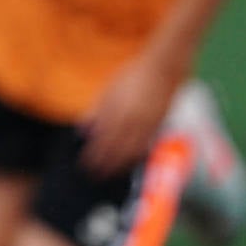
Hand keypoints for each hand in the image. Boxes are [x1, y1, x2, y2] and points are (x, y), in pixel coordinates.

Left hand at [81, 57, 180, 176]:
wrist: (162, 70)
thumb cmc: (132, 76)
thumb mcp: (109, 90)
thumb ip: (96, 111)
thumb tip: (83, 129)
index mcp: (116, 110)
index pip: (102, 138)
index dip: (93, 153)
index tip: (85, 163)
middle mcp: (131, 120)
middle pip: (115, 148)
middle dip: (104, 163)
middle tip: (94, 174)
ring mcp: (146, 125)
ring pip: (130, 151)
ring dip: (119, 165)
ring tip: (109, 173)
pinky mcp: (158, 127)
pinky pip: (144, 147)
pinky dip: (134, 158)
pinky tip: (128, 162)